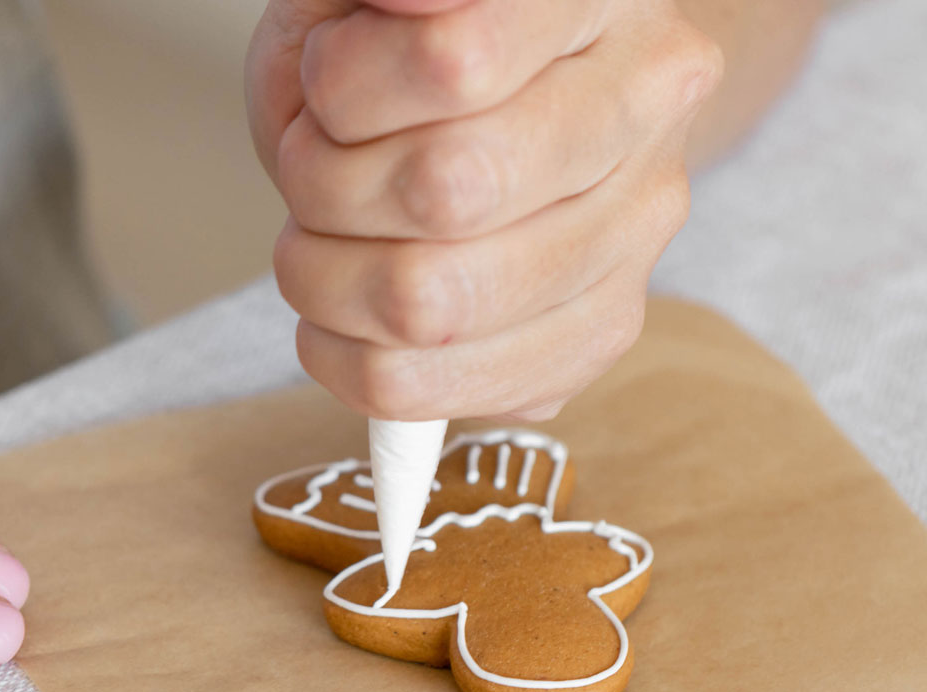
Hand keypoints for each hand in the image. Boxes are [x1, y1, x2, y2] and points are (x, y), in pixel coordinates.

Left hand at [247, 0, 721, 419]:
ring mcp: (636, 232)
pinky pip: (425, 387)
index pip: (454, 60)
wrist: (522, 107)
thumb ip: (369, 8)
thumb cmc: (418, 55)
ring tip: (322, 238)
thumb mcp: (365, 1)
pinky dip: (343, 358)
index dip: (343, 85)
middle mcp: (645, 108)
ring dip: (324, 277)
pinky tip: (344, 313)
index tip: (327, 78)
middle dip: (325, 186)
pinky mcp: (599, 332)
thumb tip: (405, 8)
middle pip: (449, 190)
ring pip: (430, 301)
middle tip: (310, 165)